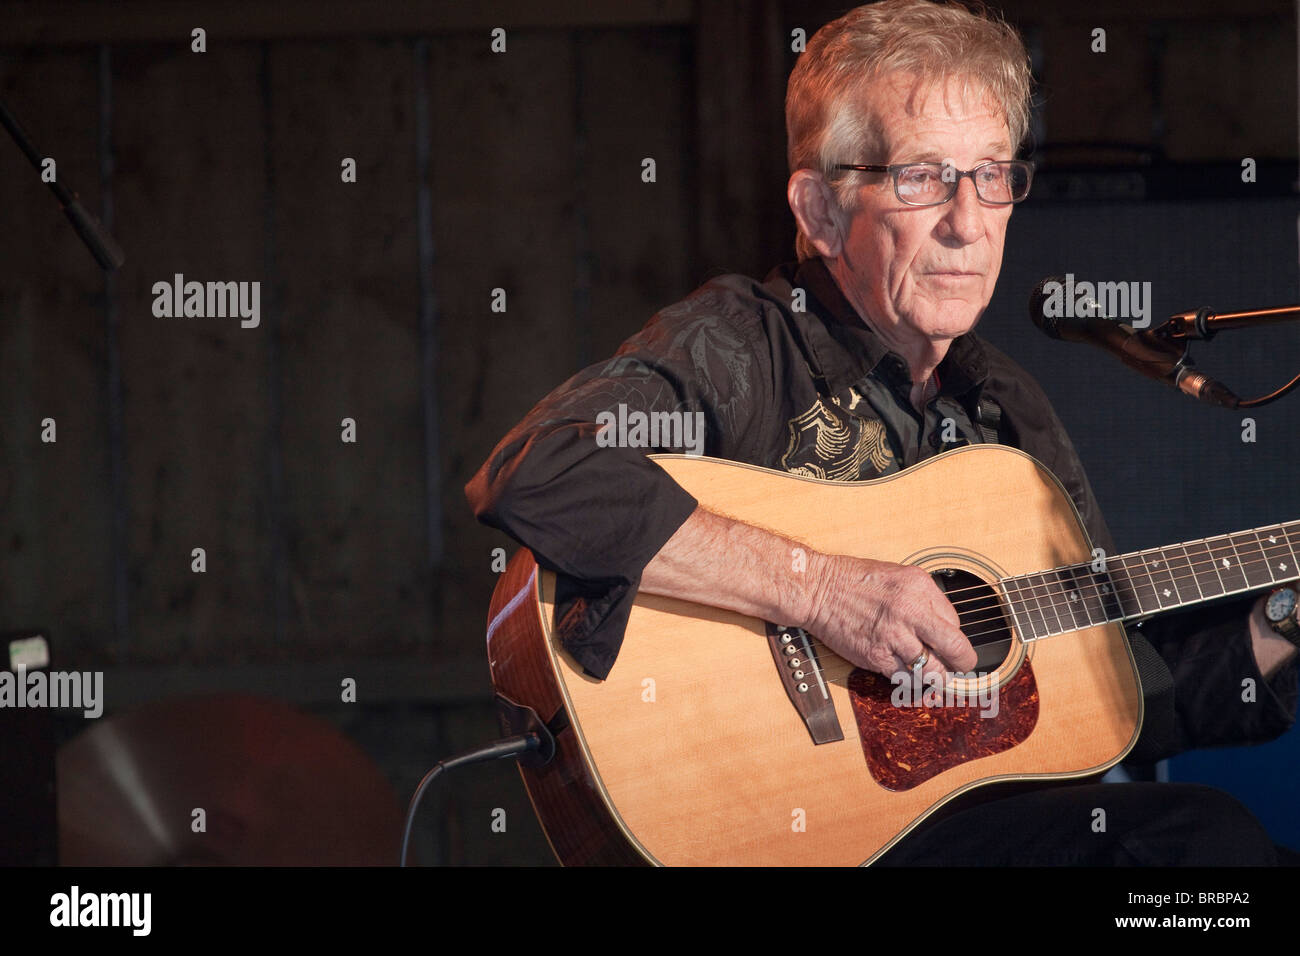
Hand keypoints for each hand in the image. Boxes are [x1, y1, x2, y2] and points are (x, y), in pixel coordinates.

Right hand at [801, 551, 977, 682]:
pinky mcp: (875, 655)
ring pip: (933, 671)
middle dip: (963, 663)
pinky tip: (906, 671)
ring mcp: (892, 636)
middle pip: (956, 648)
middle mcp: (910, 611)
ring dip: (937, 676)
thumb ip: (924, 598)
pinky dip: (911, 679)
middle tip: (960, 666)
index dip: (952, 634)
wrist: (818, 589)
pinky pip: (906, 678)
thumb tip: (945, 625)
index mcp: (919, 587)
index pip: (955, 621)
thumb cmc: (855, 580)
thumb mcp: (899, 575)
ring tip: (933, 673)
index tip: (946, 640)